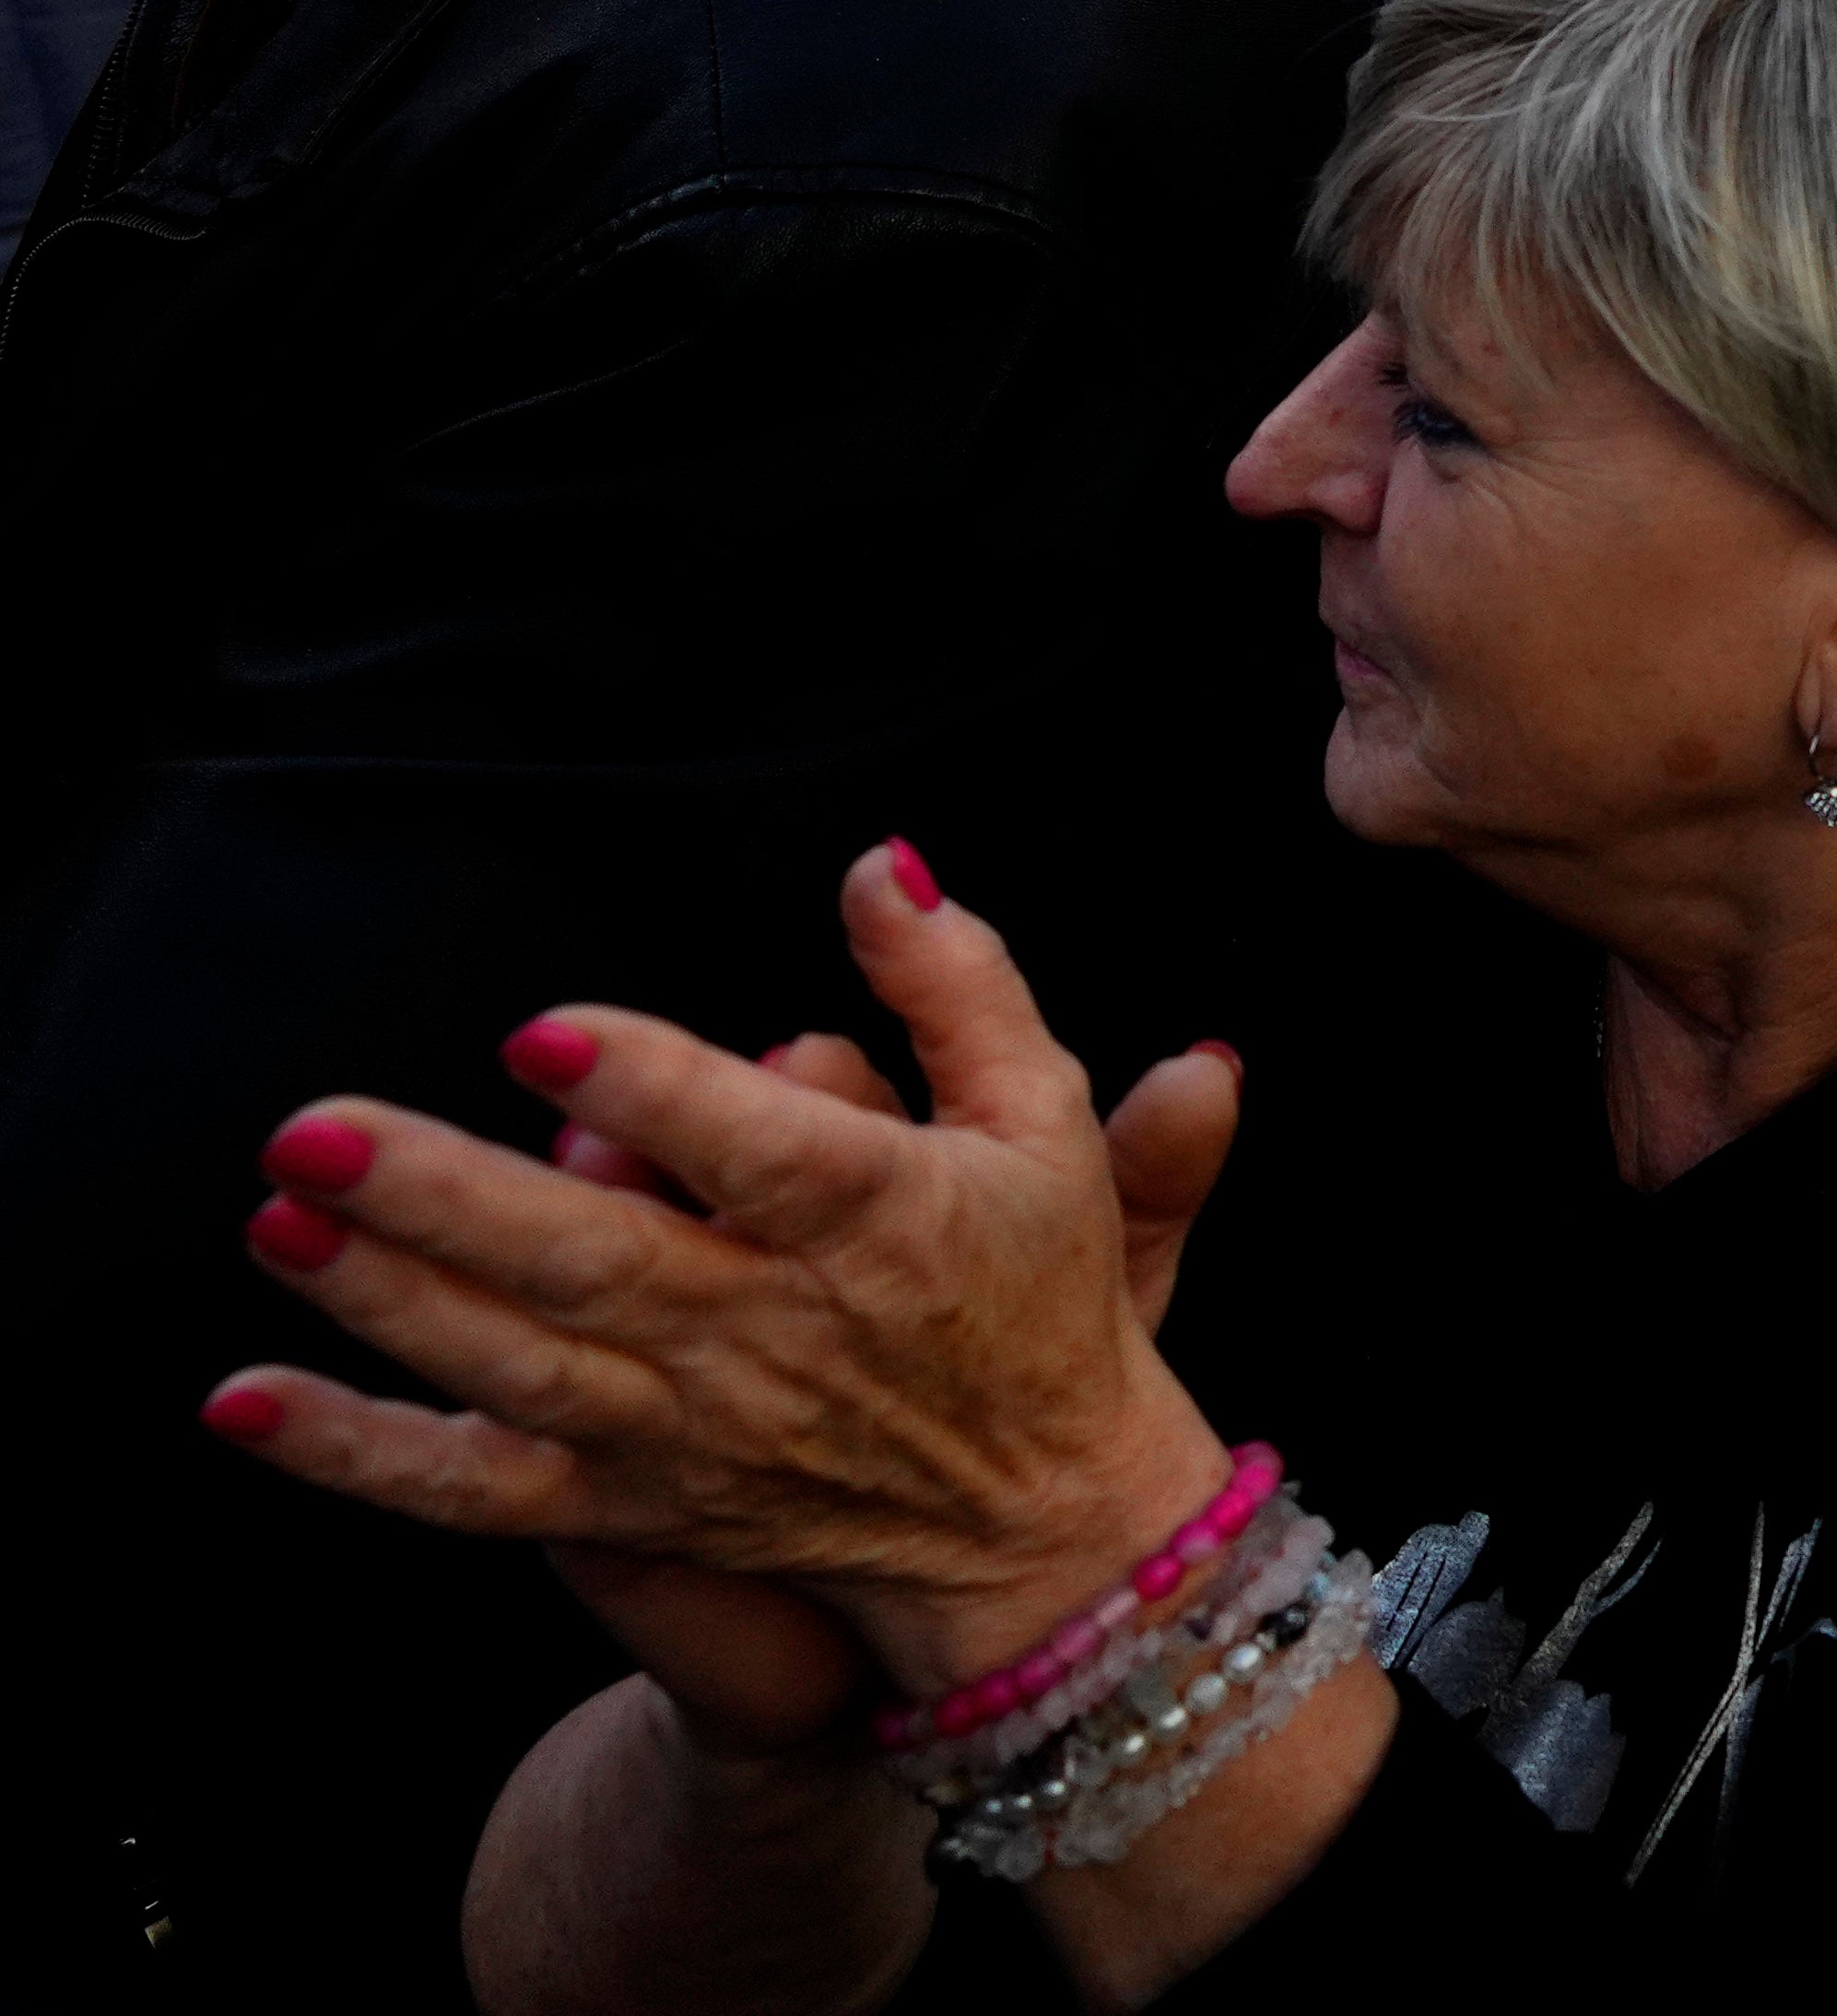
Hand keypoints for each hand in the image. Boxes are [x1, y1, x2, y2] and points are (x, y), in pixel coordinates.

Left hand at [209, 849, 1249, 1705]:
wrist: (1034, 1518)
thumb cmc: (1037, 1293)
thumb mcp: (1037, 1117)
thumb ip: (956, 985)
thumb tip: (875, 868)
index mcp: (878, 1220)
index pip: (757, 1151)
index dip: (652, 1090)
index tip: (542, 1033)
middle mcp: (771, 1330)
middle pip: (592, 1262)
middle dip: (444, 1199)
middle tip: (314, 1133)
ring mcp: (688, 1427)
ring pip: (518, 1365)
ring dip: (388, 1298)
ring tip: (277, 1222)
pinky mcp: (631, 1502)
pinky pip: (474, 1489)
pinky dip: (359, 1454)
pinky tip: (251, 1402)